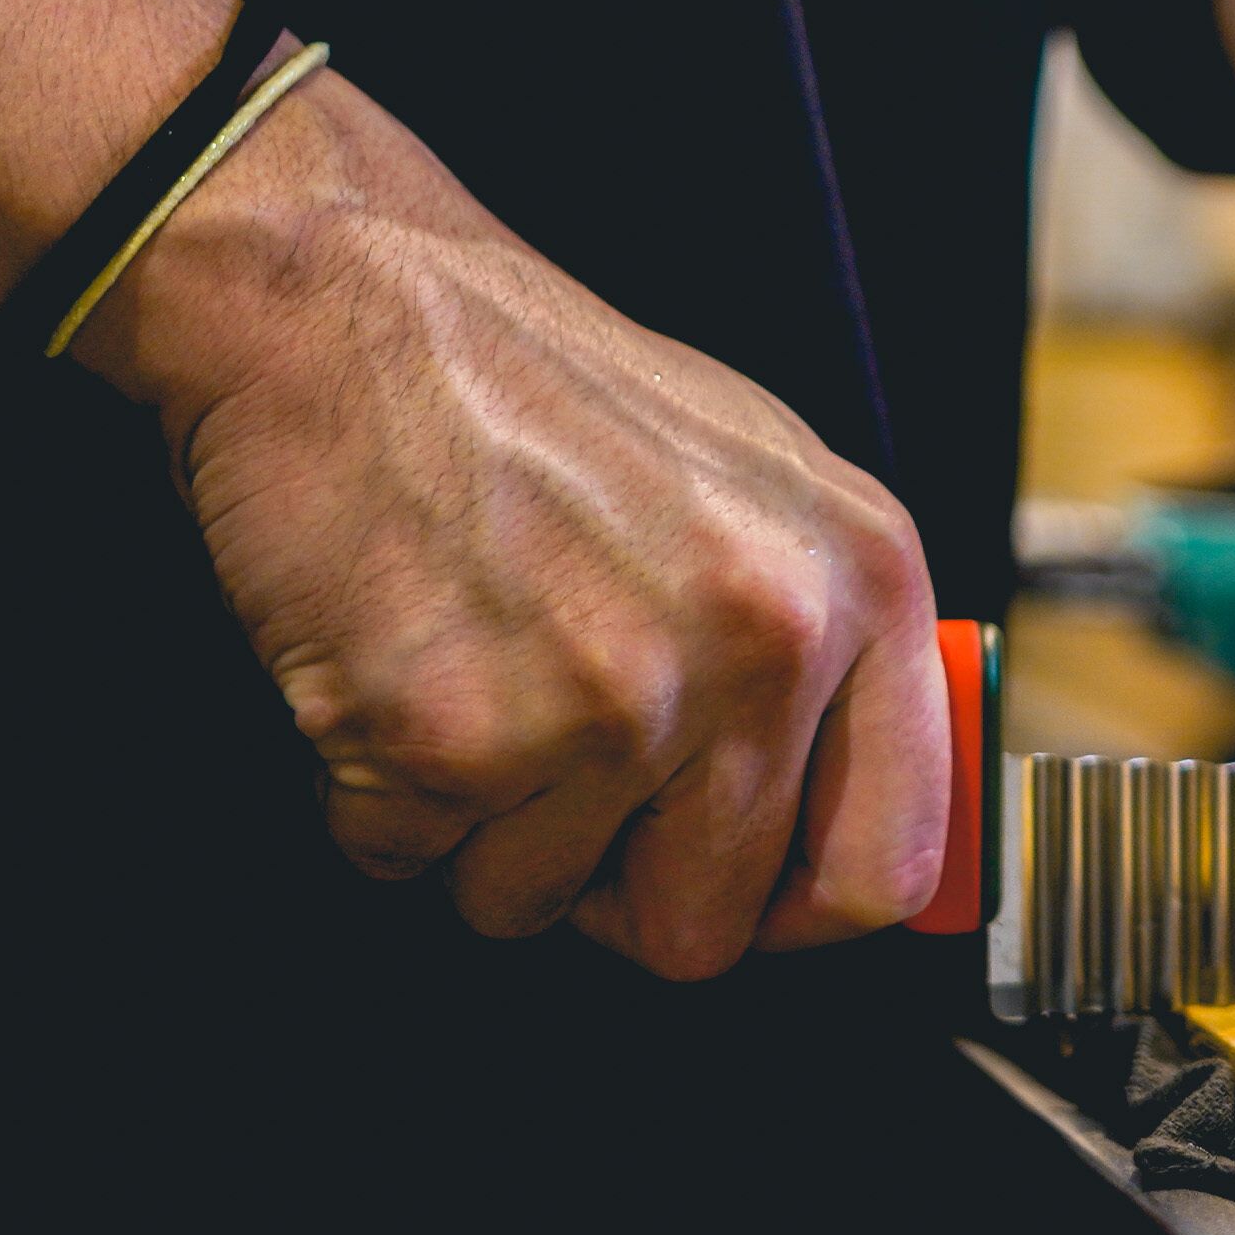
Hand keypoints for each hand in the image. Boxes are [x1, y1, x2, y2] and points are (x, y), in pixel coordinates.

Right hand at [70, 70, 950, 978]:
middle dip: (609, 886)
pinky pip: (404, 866)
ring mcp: (616, 694)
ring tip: (471, 668)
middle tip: (552, 768)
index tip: (729, 890)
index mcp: (861, 579)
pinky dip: (375, 796)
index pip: (886, 867)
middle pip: (702, 931)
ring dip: (479, 829)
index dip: (788, 910)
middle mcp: (765, 640)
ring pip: (534, 910)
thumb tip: (849, 834)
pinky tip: (393, 661)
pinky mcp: (457, 732)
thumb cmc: (537, 390)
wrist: (348, 303)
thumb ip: (824, 651)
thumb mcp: (761, 485)